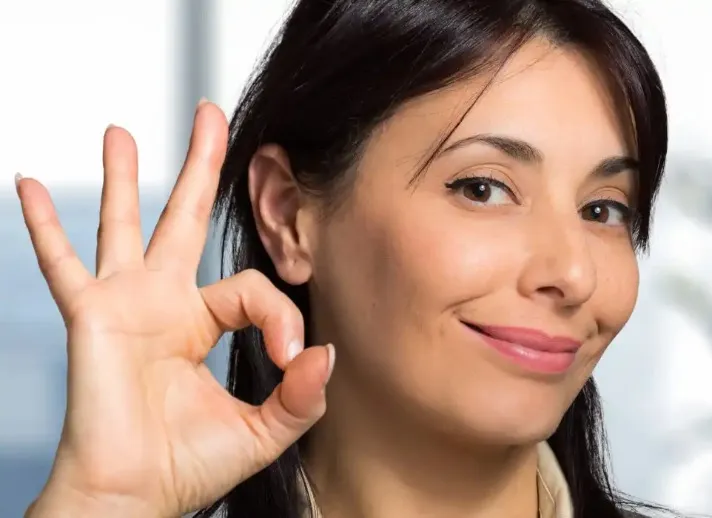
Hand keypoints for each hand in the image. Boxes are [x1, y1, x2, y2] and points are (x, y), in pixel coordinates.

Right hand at [19, 100, 333, 517]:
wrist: (133, 497)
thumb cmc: (188, 467)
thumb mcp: (263, 429)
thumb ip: (301, 395)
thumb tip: (327, 353)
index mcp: (203, 323)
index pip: (251, 287)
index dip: (279, 314)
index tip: (290, 356)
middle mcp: (164, 304)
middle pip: (188, 218)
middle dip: (201, 167)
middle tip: (209, 116)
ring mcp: (125, 303)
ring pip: (126, 224)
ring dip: (125, 178)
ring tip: (121, 132)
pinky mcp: (91, 315)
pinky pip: (62, 262)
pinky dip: (45, 226)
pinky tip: (29, 186)